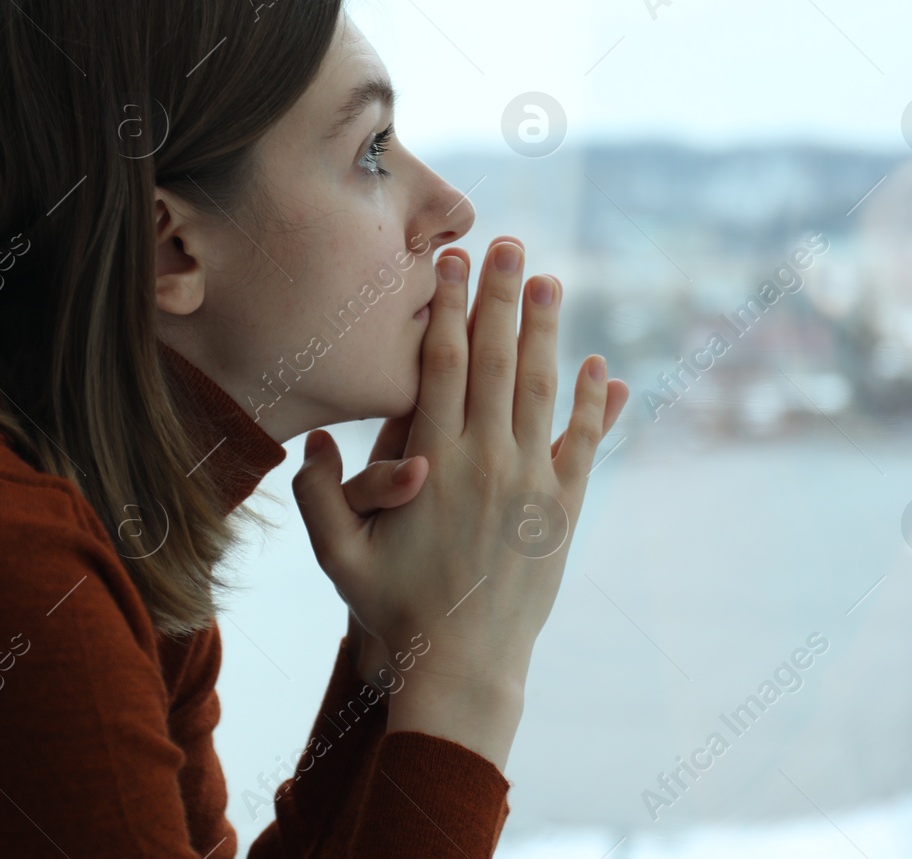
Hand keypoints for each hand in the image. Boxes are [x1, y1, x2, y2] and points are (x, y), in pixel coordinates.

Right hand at [294, 237, 628, 696]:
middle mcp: (486, 461)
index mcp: (433, 463)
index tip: (451, 263)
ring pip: (541, 388)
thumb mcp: (337, 557)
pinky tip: (599, 364)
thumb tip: (312, 438)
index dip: (447, 309)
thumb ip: (318, 495)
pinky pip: (584, 441)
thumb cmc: (394, 610)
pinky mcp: (564, 509)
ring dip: (546, 330)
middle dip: (500, 297)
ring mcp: (531, 483)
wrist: (465, 666)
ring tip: (549, 281)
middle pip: (495, 360)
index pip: (441, 366)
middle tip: (508, 245)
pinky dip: (595, 401)